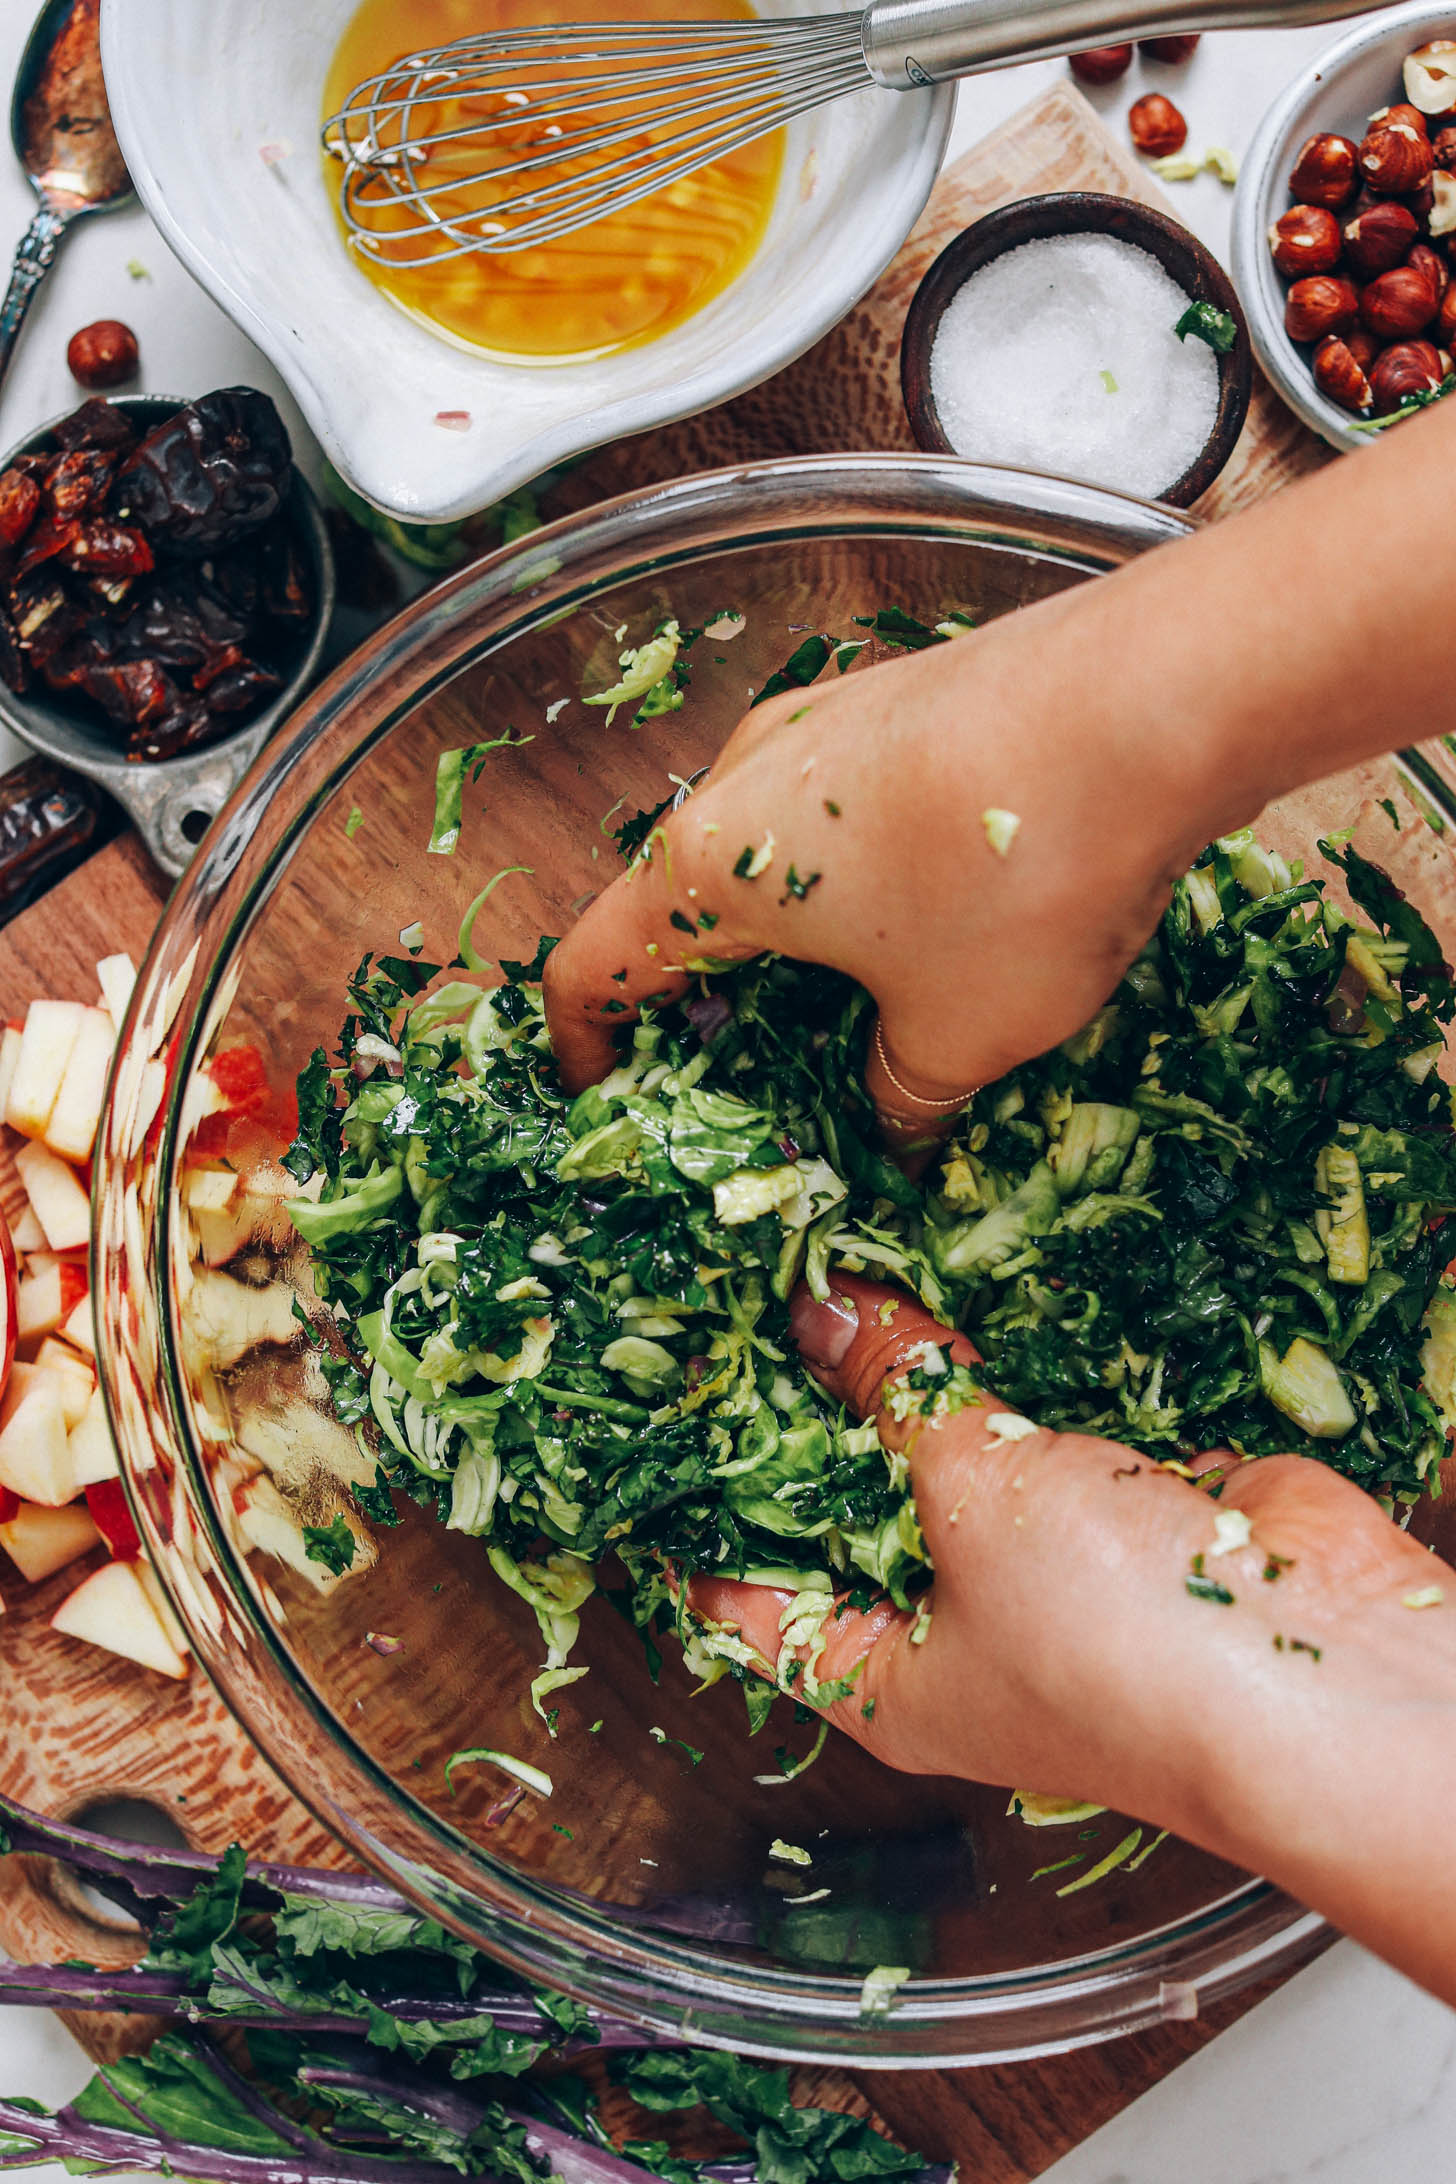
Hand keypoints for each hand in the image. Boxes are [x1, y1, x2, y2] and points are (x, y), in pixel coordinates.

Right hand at [544, 397, 1455, 1146]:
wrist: (1159, 692)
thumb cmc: (1019, 880)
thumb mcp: (959, 1034)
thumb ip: (902, 1096)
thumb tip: (895, 1129)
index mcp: (707, 864)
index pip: (592, 964)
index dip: (585, 1047)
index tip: (607, 1101)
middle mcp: (742, 774)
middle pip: (676, 901)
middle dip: (703, 997)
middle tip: (751, 1074)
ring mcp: (826, 718)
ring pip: (766, 848)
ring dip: (789, 934)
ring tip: (852, 1006)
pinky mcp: (906, 696)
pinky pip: (844, 808)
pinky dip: (857, 879)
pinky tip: (938, 917)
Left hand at [686, 1276, 1455, 2006]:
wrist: (1325, 1673)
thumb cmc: (1117, 1643)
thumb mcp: (967, 1498)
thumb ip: (892, 1393)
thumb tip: (816, 1308)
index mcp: (879, 1677)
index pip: (746, 1601)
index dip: (696, 1517)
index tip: (651, 1419)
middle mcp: (950, 1626)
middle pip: (847, 1506)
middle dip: (807, 1408)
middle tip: (745, 1293)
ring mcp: (1040, 1563)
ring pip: (946, 1451)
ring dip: (911, 1369)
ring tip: (837, 1256)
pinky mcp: (1119, 1505)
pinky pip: (1040, 1422)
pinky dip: (1012, 1359)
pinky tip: (966, 1274)